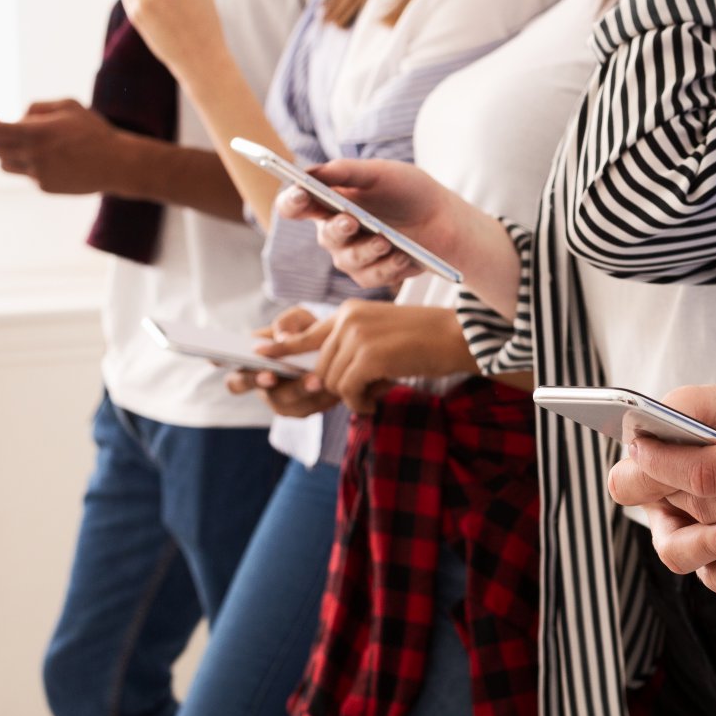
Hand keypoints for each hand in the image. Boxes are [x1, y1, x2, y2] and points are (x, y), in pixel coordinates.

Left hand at [0, 100, 121, 194]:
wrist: (117, 165)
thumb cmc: (94, 131)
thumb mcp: (68, 106)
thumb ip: (38, 108)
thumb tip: (19, 117)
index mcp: (36, 132)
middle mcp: (32, 155)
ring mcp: (37, 174)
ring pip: (6, 164)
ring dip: (7, 153)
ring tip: (22, 144)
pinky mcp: (45, 187)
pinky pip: (26, 174)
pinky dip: (29, 164)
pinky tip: (49, 158)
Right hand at [223, 307, 340, 417]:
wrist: (335, 351)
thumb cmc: (307, 332)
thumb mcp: (299, 318)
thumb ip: (288, 321)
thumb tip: (282, 338)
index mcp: (250, 361)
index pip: (226, 362)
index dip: (217, 360)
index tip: (214, 356)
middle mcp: (258, 384)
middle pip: (244, 387)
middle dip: (256, 381)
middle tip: (270, 375)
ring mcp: (278, 401)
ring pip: (282, 402)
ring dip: (298, 392)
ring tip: (315, 380)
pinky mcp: (302, 410)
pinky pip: (307, 408)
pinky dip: (318, 398)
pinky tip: (331, 387)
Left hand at [267, 301, 477, 412]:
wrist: (458, 338)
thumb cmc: (422, 342)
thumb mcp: (380, 337)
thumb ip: (351, 351)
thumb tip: (319, 382)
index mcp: (349, 313)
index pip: (306, 332)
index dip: (282, 346)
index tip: (257, 351)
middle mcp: (348, 320)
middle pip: (321, 369)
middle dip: (340, 388)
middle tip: (367, 391)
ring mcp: (357, 336)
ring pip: (332, 382)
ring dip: (353, 396)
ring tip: (377, 392)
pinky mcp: (369, 356)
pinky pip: (348, 391)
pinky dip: (361, 402)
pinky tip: (377, 399)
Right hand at [274, 159, 475, 288]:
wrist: (444, 219)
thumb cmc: (409, 191)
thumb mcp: (381, 173)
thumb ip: (347, 171)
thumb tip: (312, 170)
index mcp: (329, 202)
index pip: (296, 205)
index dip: (292, 201)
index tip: (301, 193)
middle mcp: (335, 232)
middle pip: (324, 236)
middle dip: (337, 229)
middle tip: (351, 221)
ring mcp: (352, 256)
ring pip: (347, 260)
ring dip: (368, 250)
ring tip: (387, 240)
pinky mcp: (371, 275)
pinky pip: (370, 277)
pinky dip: (388, 265)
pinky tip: (403, 256)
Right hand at [606, 386, 715, 592]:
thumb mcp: (702, 403)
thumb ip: (680, 409)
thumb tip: (659, 436)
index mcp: (647, 475)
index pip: (626, 486)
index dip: (647, 482)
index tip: (677, 473)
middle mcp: (667, 515)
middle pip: (671, 545)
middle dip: (704, 539)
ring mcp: (696, 542)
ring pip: (702, 569)